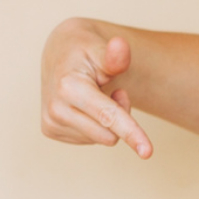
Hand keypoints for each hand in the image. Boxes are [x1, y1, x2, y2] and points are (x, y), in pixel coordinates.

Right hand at [40, 17, 152, 156]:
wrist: (60, 53)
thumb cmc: (86, 50)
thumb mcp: (102, 48)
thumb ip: (116, 56)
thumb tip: (120, 45)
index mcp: (68, 87)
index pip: (108, 116)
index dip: (131, 132)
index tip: (147, 152)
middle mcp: (56, 108)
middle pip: (109, 134)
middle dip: (121, 117)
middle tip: (116, 92)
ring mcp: (50, 121)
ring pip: (101, 139)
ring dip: (107, 120)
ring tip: (97, 94)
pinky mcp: (50, 130)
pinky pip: (89, 139)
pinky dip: (94, 124)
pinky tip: (84, 105)